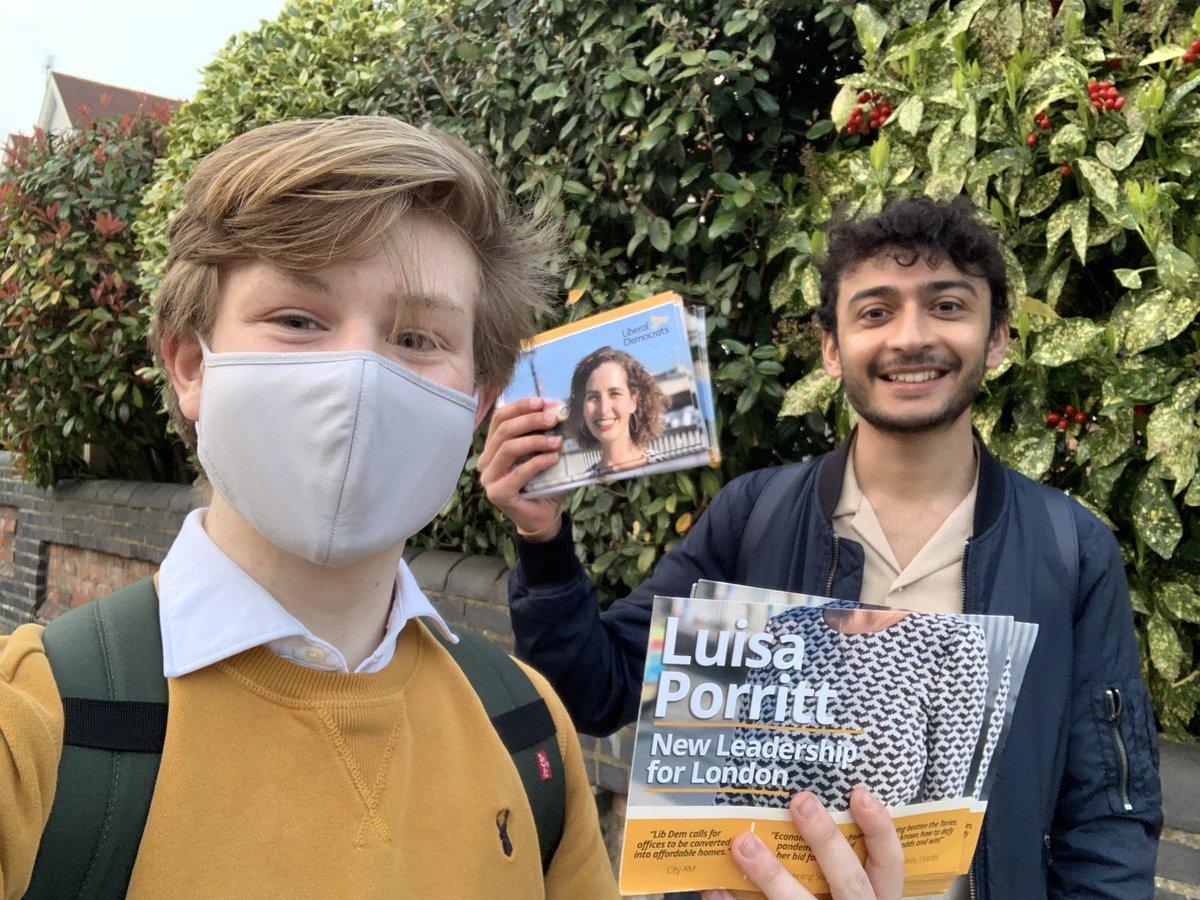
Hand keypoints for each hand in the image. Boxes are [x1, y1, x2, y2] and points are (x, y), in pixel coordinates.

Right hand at [478, 397, 564, 539]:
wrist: (544, 516)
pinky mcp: (498, 493)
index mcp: (492, 447)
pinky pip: (518, 472)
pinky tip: (553, 458)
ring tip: (557, 441)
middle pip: (504, 431)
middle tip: (553, 419)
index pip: (499, 418)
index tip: (542, 402)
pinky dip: (538, 462)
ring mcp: (489, 478)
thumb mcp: (540, 452)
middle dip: (530, 421)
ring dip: (535, 441)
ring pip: (508, 448)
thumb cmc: (543, 482)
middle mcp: (485, 461)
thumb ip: (541, 433)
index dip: (519, 407)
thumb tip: (554, 409)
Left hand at [700, 787, 902, 899]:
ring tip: (744, 843)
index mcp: (876, 898)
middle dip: (826, 840)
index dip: (878, 828)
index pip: (888, 864)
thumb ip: (834, 862)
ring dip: (772, 875)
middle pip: (850, 881)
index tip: (858, 793)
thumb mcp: (847, 890)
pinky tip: (715, 887)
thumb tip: (799, 806)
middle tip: (801, 802)